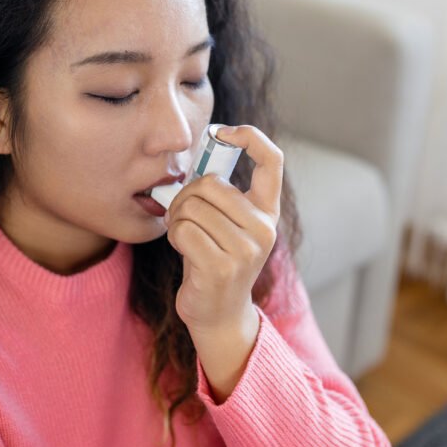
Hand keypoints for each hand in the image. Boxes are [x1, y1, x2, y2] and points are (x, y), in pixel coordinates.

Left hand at [163, 124, 283, 335]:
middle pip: (211, 183)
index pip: (272, 160)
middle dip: (186, 195)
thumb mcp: (227, 223)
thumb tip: (202, 149)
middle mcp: (263, 228)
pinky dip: (175, 238)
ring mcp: (245, 249)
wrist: (219, 314)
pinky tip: (185, 252)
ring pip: (192, 207)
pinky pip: (183, 231)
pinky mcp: (221, 267)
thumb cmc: (215, 258)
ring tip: (186, 236)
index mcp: (267, 211)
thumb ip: (221, 193)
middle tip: (184, 215)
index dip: (250, 136)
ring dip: (177, 219)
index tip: (223, 132)